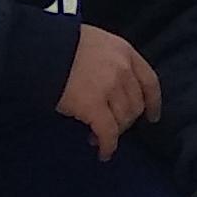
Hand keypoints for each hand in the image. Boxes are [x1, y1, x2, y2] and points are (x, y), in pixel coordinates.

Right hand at [57, 23, 161, 161]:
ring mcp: (110, 87)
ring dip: (113, 133)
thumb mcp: (97, 44)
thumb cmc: (63, 45)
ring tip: (95, 137)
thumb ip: (110, 62)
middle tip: (111, 128)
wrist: (43, 50)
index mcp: (125, 52)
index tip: (152, 117)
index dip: (153, 103)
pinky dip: (108, 146)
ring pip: (123, 119)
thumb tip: (113, 88)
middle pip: (136, 104)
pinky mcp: (93, 106)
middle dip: (126, 121)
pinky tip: (103, 153)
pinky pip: (108, 132)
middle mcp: (123, 69)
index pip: (150, 81)